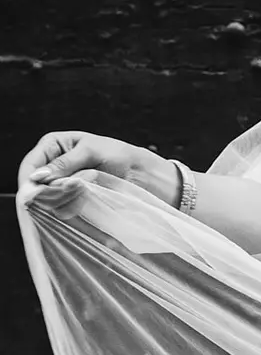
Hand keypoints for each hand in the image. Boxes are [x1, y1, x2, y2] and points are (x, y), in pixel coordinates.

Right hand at [17, 130, 163, 211]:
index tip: (35, 194)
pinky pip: (62, 208)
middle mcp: (51, 165)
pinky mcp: (69, 199)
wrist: (137, 172)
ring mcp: (59, 184)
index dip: (29, 181)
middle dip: (53, 191)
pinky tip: (87, 198)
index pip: (29, 165)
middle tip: (78, 186)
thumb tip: (39, 176)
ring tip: (90, 186)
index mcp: (52, 145)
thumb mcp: (91, 151)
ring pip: (48, 200)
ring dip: (66, 198)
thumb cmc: (116, 154)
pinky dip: (73, 206)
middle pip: (35, 187)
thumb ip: (65, 163)